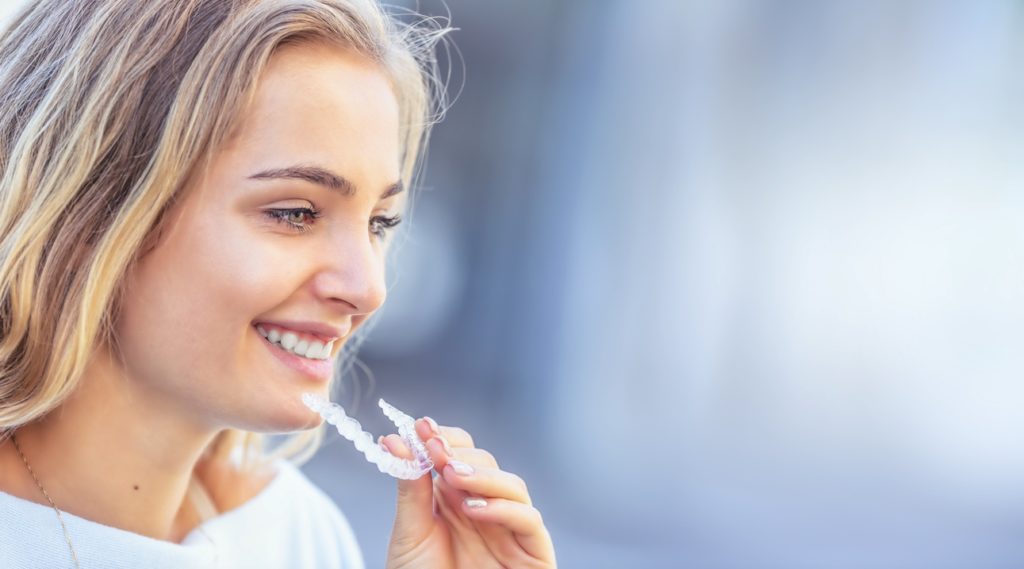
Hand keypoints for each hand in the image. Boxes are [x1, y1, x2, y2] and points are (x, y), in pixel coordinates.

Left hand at [381, 417, 556, 568]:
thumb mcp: (409, 534)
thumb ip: (410, 488)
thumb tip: (396, 441)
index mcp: (455, 501)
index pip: (459, 455)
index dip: (444, 438)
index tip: (420, 426)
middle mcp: (486, 510)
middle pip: (487, 465)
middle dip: (460, 453)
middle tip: (434, 448)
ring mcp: (511, 530)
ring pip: (513, 486)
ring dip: (483, 475)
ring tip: (450, 475)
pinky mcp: (533, 554)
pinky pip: (529, 521)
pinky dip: (504, 509)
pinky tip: (473, 509)